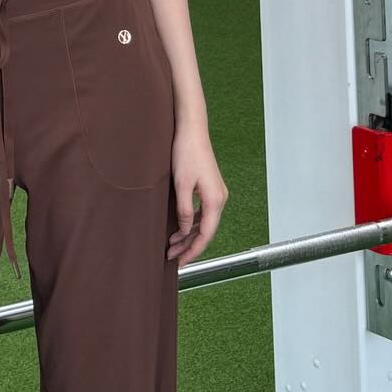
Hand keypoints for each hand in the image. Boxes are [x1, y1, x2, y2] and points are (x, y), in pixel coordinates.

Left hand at [167, 123, 227, 265]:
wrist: (192, 130)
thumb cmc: (186, 153)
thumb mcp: (181, 185)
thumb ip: (184, 211)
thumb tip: (185, 231)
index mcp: (215, 200)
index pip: (206, 235)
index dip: (193, 251)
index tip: (180, 262)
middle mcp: (220, 199)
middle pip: (206, 231)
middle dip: (188, 246)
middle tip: (171, 257)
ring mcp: (217, 193)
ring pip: (204, 223)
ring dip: (188, 235)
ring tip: (172, 246)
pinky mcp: (211, 188)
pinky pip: (203, 213)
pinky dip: (191, 223)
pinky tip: (179, 228)